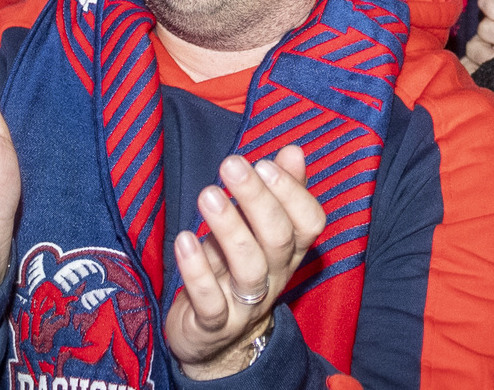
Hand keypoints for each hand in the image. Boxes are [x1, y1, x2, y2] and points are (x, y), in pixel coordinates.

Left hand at [166, 148, 327, 378]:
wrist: (213, 342)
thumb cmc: (233, 269)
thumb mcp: (255, 232)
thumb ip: (278, 192)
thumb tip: (293, 151)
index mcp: (288, 252)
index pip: (309, 223)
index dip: (293, 193)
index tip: (265, 163)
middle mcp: (274, 278)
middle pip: (279, 240)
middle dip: (258, 200)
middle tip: (232, 166)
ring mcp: (245, 305)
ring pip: (249, 269)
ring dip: (229, 229)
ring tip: (208, 195)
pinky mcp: (213, 325)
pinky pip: (210, 302)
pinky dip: (197, 271)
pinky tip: (184, 240)